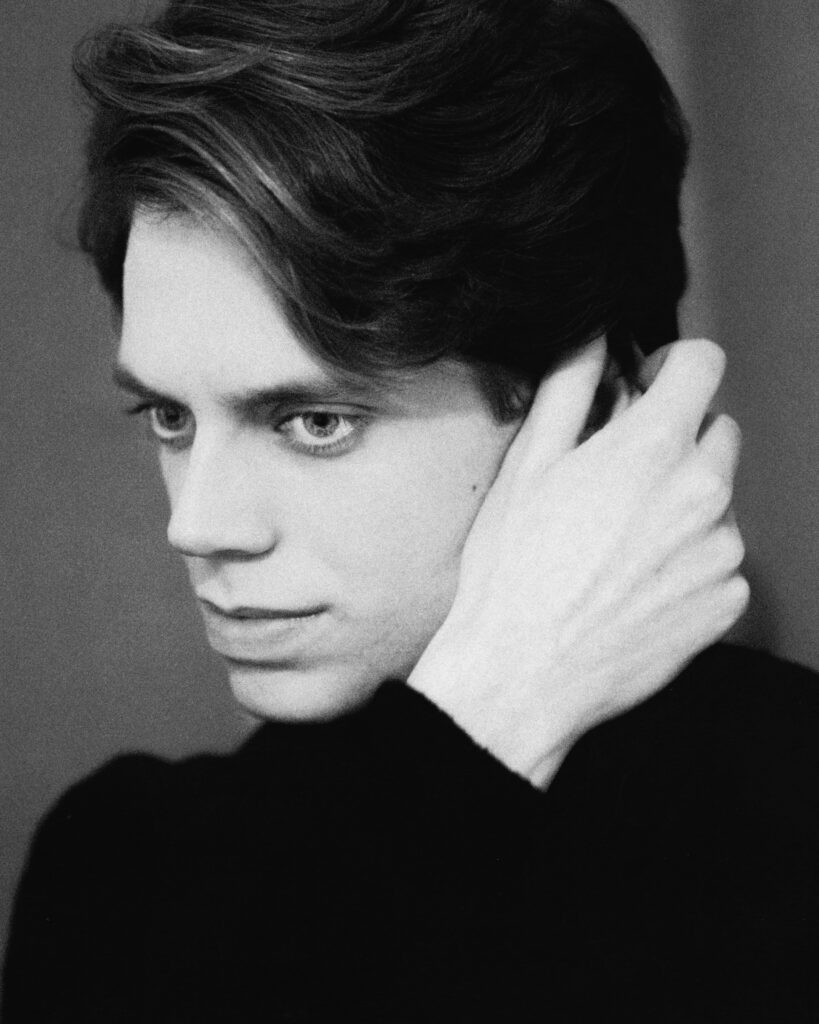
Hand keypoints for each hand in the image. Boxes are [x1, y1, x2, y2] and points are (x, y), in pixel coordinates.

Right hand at [407, 338, 748, 787]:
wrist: (523, 673)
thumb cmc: (515, 570)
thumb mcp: (528, 464)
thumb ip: (569, 386)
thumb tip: (591, 338)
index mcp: (654, 448)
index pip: (705, 364)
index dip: (672, 366)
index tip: (647, 388)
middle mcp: (704, 493)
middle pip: (717, 432)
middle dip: (677, 439)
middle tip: (619, 476)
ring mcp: (721, 552)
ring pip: (720, 499)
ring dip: (684, 504)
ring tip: (620, 542)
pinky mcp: (726, 602)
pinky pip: (722, 560)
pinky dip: (690, 560)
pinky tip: (638, 582)